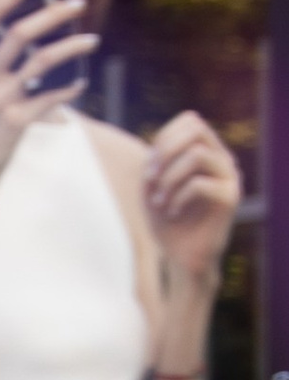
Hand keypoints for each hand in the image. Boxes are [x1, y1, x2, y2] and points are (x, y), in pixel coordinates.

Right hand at [0, 0, 99, 218]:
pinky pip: (50, 97)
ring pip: (41, 61)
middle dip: (52, 14)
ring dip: (72, 47)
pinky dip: (69, 89)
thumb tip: (18, 46)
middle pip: (17, 35)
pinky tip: (80, 83)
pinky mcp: (16, 122)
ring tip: (91, 40)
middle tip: (77, 4)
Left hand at [141, 109, 240, 287]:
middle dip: (166, 150)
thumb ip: (154, 163)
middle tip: (150, 179)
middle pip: (197, 127)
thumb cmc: (166, 223)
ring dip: (169, 178)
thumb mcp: (152, 189)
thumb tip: (157, 149)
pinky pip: (200, 184)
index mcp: (206, 152)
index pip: (190, 120)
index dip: (164, 138)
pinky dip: (177, 198)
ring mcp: (229, 176)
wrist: (182, 258)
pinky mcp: (230, 198)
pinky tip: (171, 214)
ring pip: (197, 154)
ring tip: (159, 202)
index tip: (149, 169)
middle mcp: (221, 159)